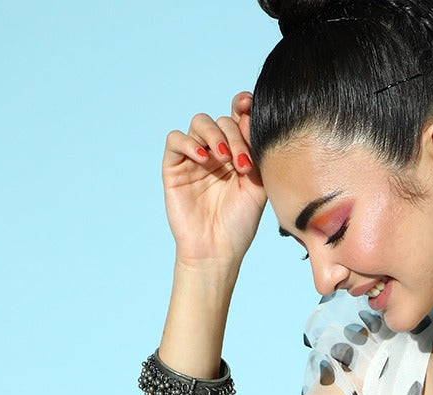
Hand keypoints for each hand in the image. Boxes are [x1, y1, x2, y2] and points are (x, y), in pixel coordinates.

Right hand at [161, 91, 265, 268]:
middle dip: (234, 135)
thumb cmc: (239, 223)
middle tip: (242, 163)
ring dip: (214, 134)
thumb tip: (249, 118)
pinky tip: (204, 160)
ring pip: (199, 123)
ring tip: (224, 159)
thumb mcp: (258, 186)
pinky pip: (175, 140)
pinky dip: (189, 143)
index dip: (242, 105)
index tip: (249, 105)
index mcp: (236, 152)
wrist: (217, 251)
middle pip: (221, 120)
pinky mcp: (174, 167)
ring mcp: (193, 158)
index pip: (237, 118)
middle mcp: (215, 151)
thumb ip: (256, 152)